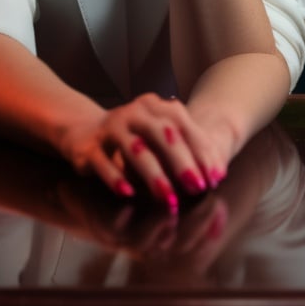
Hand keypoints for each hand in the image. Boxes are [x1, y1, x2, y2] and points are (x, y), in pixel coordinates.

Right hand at [57, 93, 229, 211]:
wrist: (85, 130)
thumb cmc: (134, 137)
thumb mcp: (159, 137)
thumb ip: (187, 150)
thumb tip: (219, 173)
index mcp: (154, 106)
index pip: (182, 124)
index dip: (200, 151)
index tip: (215, 177)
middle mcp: (133, 112)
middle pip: (162, 133)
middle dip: (182, 162)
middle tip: (197, 188)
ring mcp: (111, 127)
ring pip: (134, 149)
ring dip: (154, 175)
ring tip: (169, 199)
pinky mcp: (90, 146)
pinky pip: (103, 162)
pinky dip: (117, 178)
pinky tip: (129, 193)